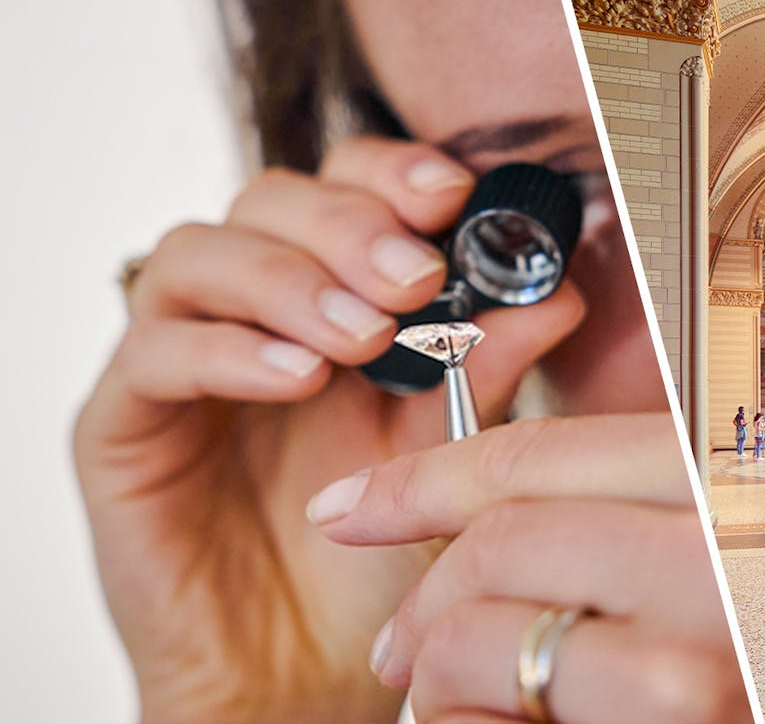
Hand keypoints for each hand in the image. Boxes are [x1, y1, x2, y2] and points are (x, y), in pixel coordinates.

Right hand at [74, 137, 587, 723]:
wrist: (307, 672)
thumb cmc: (376, 558)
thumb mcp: (447, 452)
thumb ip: (490, 369)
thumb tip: (559, 293)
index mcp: (333, 297)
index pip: (343, 187)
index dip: (390, 173)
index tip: (452, 193)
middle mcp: (254, 313)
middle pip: (269, 201)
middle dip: (348, 226)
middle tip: (416, 277)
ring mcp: (184, 360)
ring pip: (201, 256)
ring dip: (290, 282)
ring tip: (363, 338)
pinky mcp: (125, 423)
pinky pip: (153, 352)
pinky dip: (227, 349)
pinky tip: (296, 378)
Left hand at [310, 414, 749, 723]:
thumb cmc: (747, 651)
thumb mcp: (704, 554)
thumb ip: (617, 520)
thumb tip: (465, 514)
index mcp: (721, 486)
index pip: (538, 455)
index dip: (422, 476)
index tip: (355, 504)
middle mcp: (716, 561)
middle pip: (500, 540)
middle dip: (424, 600)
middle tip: (400, 645)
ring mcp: (691, 658)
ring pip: (480, 638)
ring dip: (442, 679)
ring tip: (462, 704)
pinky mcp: (666, 720)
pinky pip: (501, 719)